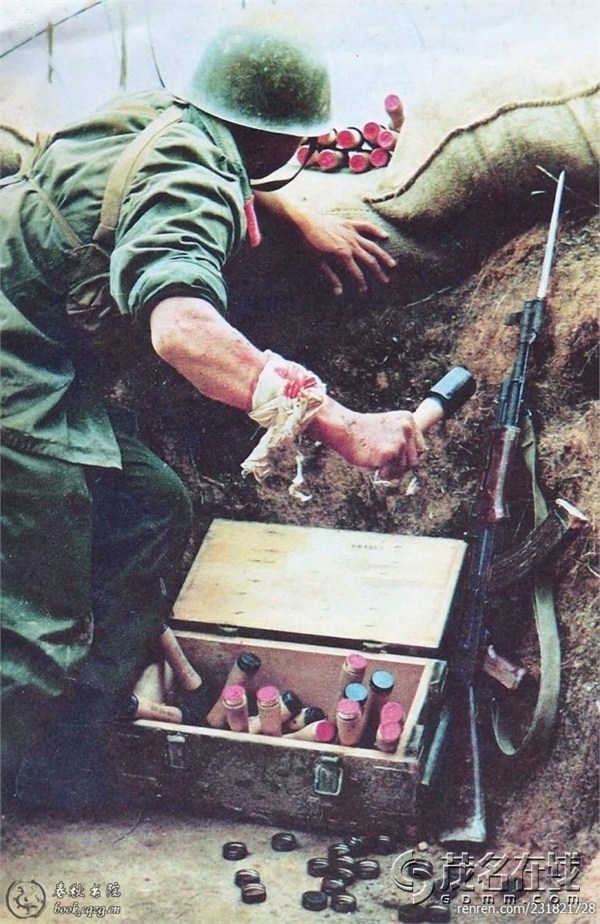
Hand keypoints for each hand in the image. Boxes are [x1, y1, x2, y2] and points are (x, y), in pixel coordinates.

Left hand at [299, 214, 396, 295]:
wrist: (303, 221)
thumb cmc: (308, 244)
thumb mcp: (318, 263)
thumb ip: (330, 277)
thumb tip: (339, 292)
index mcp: (343, 255)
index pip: (357, 273)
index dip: (362, 283)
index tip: (364, 291)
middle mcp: (351, 244)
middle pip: (369, 260)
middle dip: (378, 272)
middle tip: (385, 281)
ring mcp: (352, 233)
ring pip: (372, 246)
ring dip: (383, 256)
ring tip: (392, 264)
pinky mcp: (350, 224)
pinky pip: (366, 226)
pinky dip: (376, 231)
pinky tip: (385, 236)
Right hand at [308, 403, 425, 478]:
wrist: (344, 429)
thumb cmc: (362, 432)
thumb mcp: (388, 429)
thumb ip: (402, 441)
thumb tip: (413, 464)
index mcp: (409, 420)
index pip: (420, 450)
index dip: (407, 458)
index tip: (395, 458)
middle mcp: (407, 429)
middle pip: (414, 462)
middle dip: (400, 467)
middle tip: (385, 464)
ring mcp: (399, 441)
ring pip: (402, 470)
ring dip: (390, 471)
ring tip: (376, 461)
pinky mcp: (389, 453)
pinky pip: (390, 474)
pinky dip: (380, 473)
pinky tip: (371, 461)